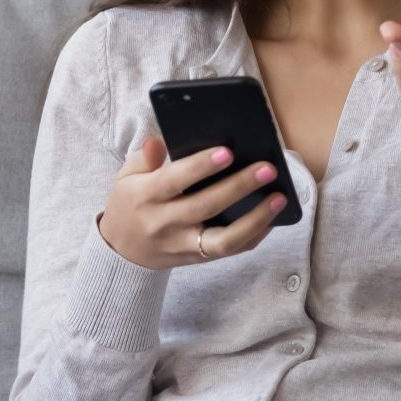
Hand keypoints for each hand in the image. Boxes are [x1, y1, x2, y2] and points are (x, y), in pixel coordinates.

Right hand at [96, 136, 287, 268]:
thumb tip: (158, 142)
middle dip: (238, 187)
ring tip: (279, 198)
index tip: (227, 152)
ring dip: (255, 220)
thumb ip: (143, 158)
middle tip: (267, 169)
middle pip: (204, 207)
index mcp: (145, 197)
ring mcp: (182, 245)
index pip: (174, 180)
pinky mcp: (197, 258)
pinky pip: (229, 251)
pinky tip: (271, 217)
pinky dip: (253, 235)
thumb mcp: (125, 177)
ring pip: (222, 240)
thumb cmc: (129, 203)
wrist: (121, 250)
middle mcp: (164, 224)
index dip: (200, 167)